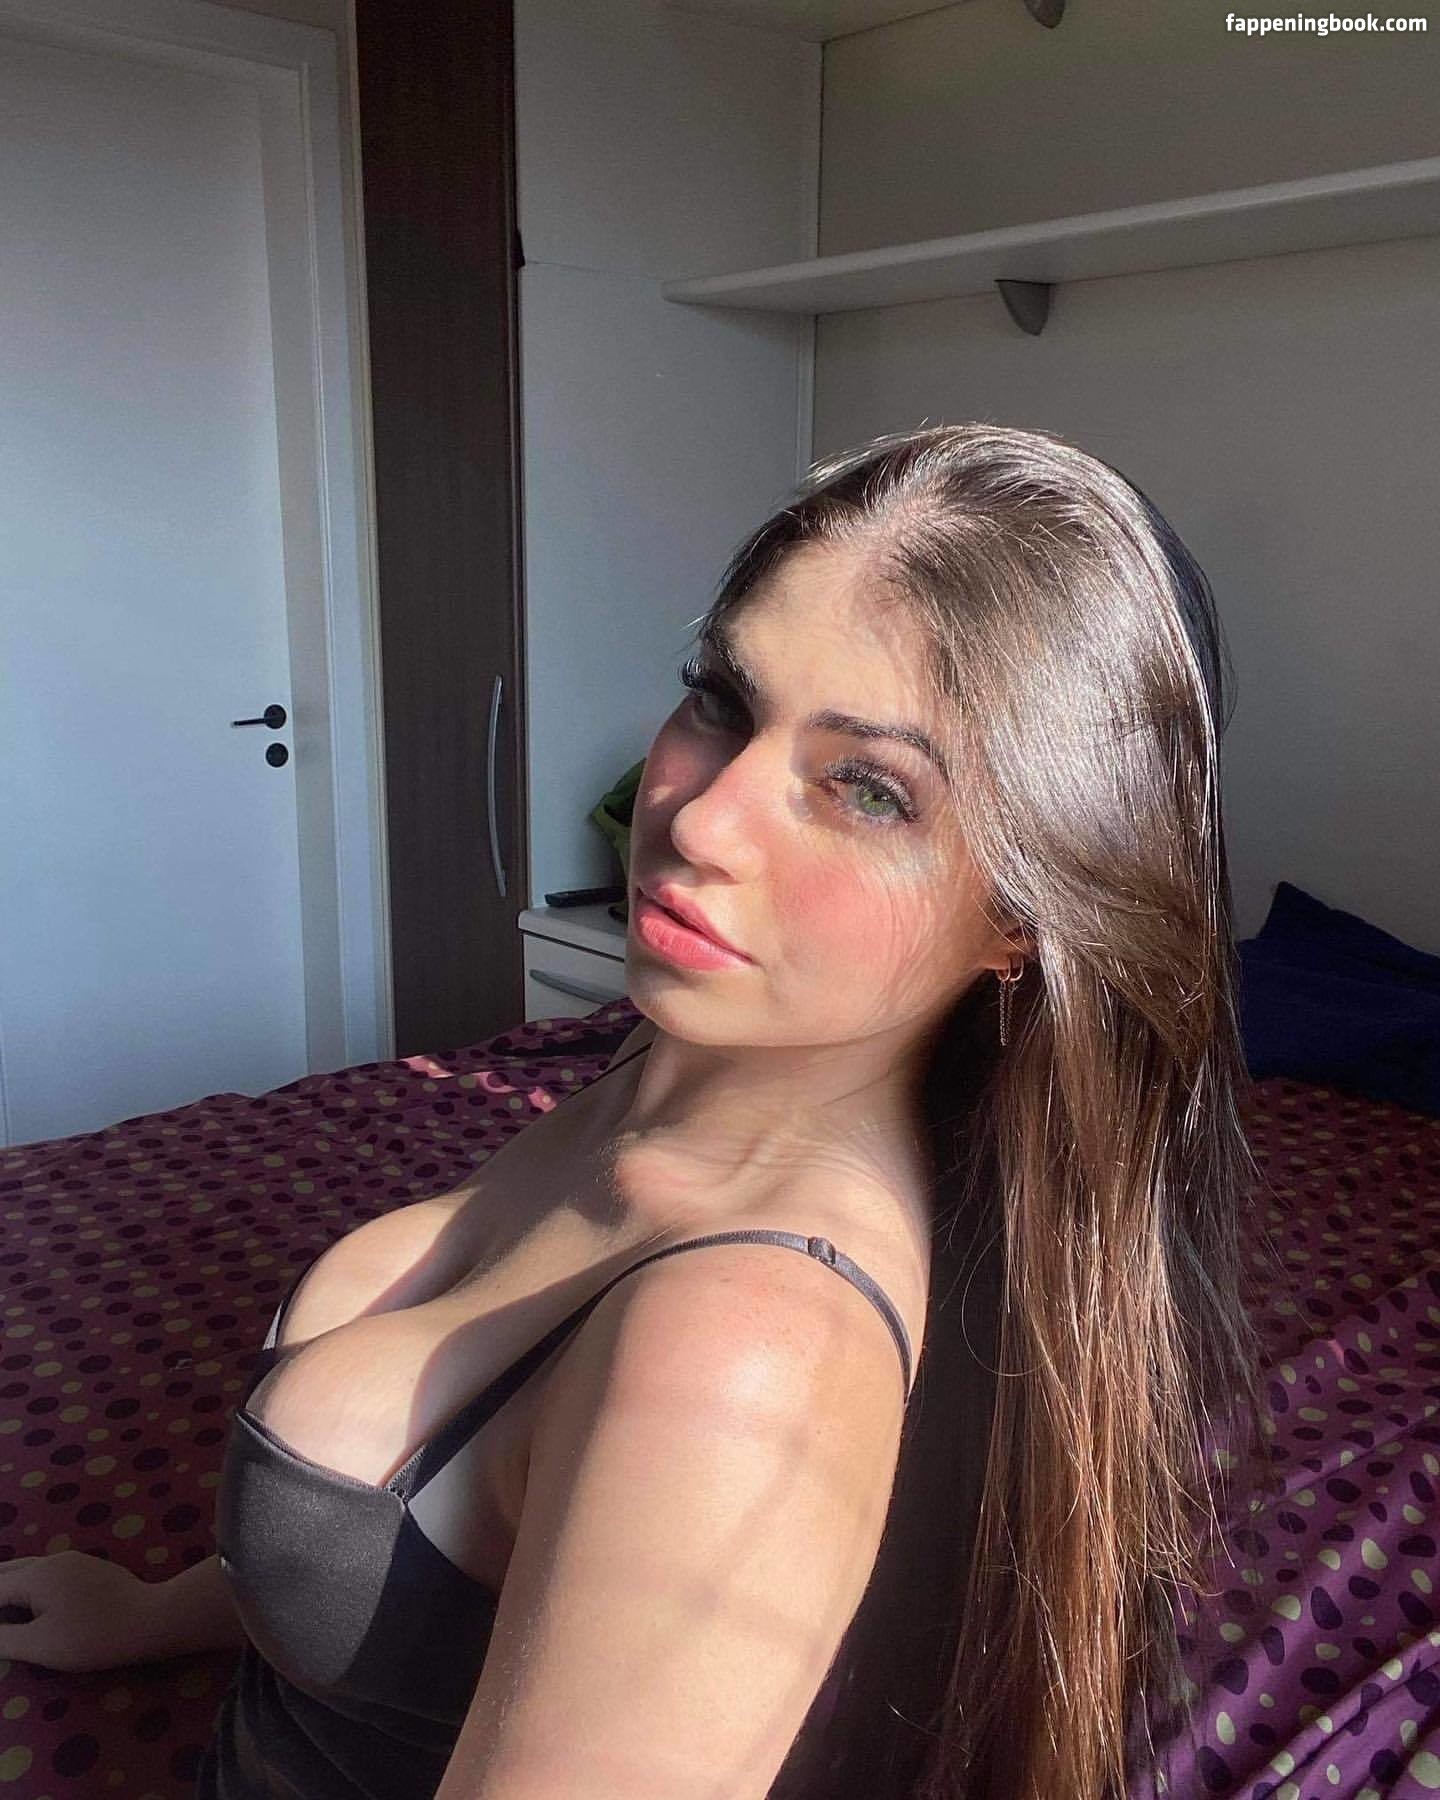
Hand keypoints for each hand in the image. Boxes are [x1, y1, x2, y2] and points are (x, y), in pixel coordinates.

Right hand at [0, 1551, 166, 1671]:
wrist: (150, 1619)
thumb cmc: (92, 1636)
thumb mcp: (40, 1644)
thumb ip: (3, 1638)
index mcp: (34, 1577)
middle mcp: (51, 1561)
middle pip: (8, 1571)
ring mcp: (73, 1562)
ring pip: (28, 1568)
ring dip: (7, 1580)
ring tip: (0, 1593)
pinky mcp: (89, 1570)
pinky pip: (46, 1571)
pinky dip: (26, 1581)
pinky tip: (27, 1594)